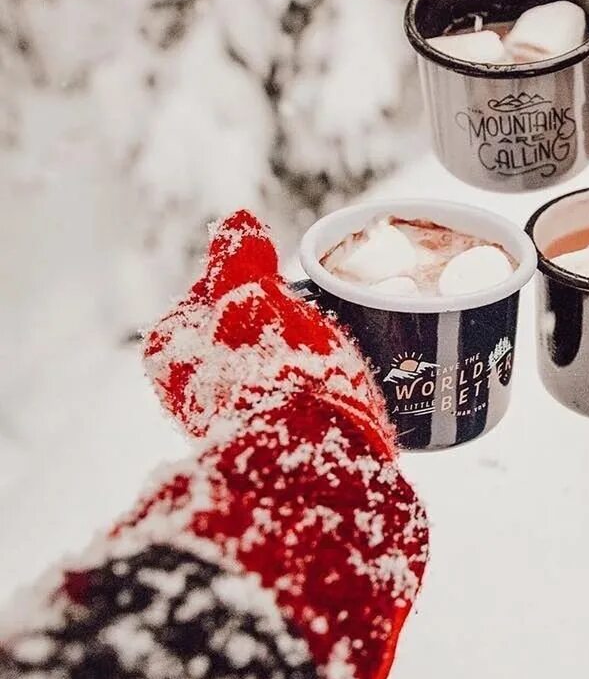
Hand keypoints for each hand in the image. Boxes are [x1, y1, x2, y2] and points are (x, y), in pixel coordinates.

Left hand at [145, 209, 391, 454]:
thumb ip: (239, 256)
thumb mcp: (255, 294)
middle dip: (276, 327)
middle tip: (315, 327)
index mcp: (167, 347)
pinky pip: (285, 403)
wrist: (310, 459)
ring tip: (330, 362)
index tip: (289, 291)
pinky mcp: (261, 446)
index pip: (213, 293)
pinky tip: (330, 393)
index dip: (257, 284)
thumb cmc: (277, 367)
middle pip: (240, 333)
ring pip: (266, 369)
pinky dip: (305, 394)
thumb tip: (236, 219)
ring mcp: (222, 421)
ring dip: (296, 362)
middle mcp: (183, 389)